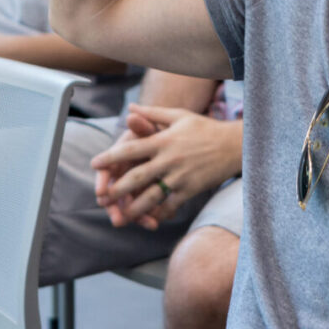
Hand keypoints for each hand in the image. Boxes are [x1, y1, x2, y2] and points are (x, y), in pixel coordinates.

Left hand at [90, 105, 241, 229]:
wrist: (235, 144)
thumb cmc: (204, 128)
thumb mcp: (179, 116)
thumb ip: (152, 114)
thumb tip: (129, 108)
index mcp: (163, 140)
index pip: (131, 149)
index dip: (110, 157)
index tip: (94, 164)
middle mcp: (169, 159)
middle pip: (138, 176)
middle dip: (118, 189)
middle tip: (102, 198)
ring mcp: (181, 176)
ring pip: (153, 195)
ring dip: (135, 208)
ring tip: (121, 216)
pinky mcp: (192, 189)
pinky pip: (173, 204)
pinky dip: (161, 213)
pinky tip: (151, 220)